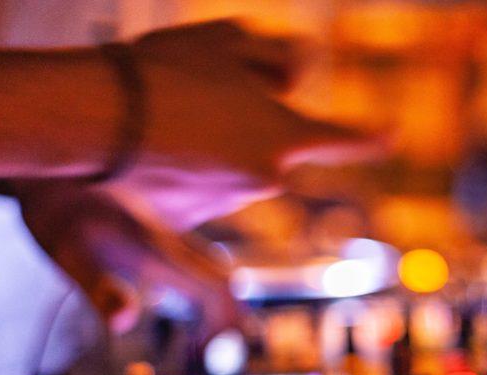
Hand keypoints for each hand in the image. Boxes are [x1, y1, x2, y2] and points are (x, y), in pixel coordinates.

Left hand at [16, 180, 236, 334]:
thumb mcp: (73, 258)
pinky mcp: (156, 237)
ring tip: (194, 342)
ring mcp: (167, 239)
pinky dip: (196, 295)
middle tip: (206, 357)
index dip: (222, 324)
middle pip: (222, 282)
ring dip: (213, 309)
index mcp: (161, 251)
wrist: (51, 173)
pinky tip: (174, 307)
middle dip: (225, 321)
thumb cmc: (58, 216)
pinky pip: (193, 267)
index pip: (215, 289)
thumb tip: (124, 323)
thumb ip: (103, 291)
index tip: (207, 355)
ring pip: (212, 273)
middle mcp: (173, 244)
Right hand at [103, 21, 385, 229]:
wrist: (95, 121)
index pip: (341, 138)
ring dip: (210, 149)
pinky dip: (181, 172)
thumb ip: (275, 59)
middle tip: (196, 95)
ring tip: (162, 118)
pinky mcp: (187, 223)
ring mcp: (226, 205)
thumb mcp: (227, 39)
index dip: (368, 136)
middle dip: (247, 128)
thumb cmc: (163, 72)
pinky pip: (195, 190)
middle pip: (271, 150)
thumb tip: (297, 77)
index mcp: (285, 135)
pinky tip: (147, 149)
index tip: (391, 136)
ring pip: (231, 170)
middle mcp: (265, 178)